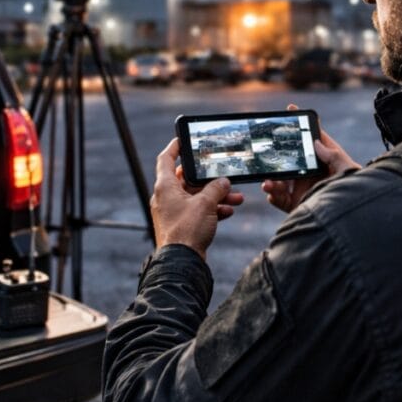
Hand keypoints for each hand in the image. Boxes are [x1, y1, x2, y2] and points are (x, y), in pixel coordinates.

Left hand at [151, 137, 244, 259]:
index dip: (175, 146)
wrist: (182, 262)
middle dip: (210, 179)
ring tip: (236, 197)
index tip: (184, 139)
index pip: (166, 159)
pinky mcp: (181, 224)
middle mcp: (166, 197)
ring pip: (196, 196)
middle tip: (225, 175)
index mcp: (165, 187)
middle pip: (188, 179)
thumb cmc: (187, 231)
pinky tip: (228, 211)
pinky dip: (212, 209)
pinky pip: (198, 211)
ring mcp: (173, 211)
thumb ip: (216, 188)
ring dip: (216, 196)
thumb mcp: (205, 204)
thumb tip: (223, 181)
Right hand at [261, 104, 359, 212]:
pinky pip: (279, 199)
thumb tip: (316, 142)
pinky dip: (273, 196)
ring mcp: (303, 189)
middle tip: (267, 152)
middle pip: (290, 158)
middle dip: (277, 155)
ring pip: (280, 179)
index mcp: (325, 160)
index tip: (291, 108)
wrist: (349, 219)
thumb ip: (332, 155)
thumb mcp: (346, 170)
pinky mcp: (296, 204)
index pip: (313, 138)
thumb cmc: (354, 190)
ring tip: (268, 183)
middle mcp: (312, 173)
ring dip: (271, 180)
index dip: (302, 123)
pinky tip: (271, 194)